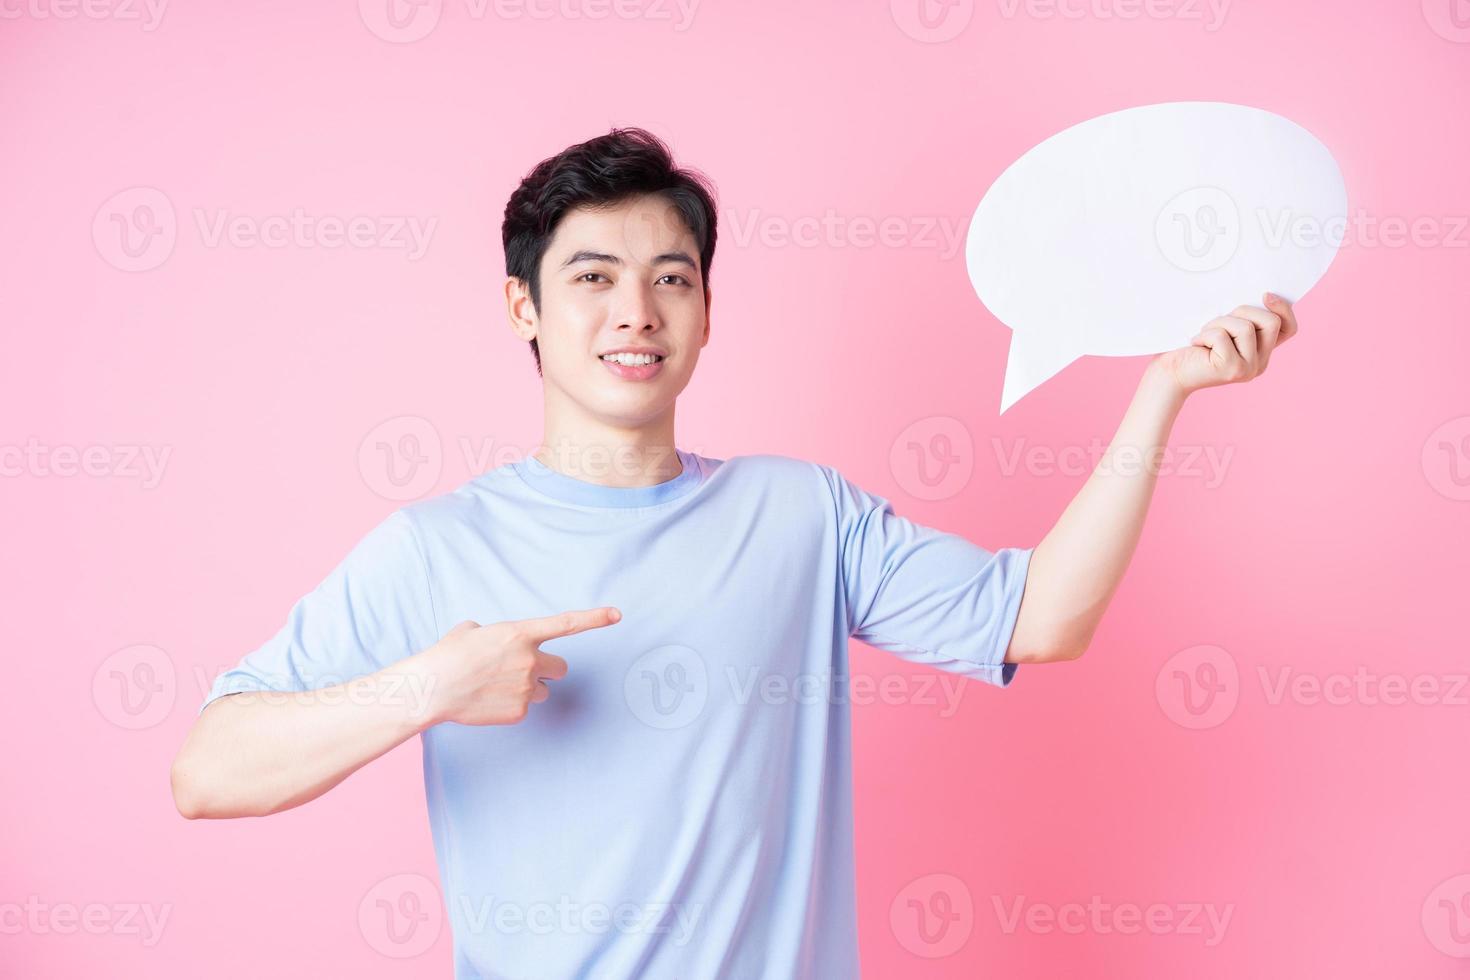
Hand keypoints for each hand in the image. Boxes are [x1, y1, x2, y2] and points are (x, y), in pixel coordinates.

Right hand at [409, 607, 620, 726]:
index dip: (595, 618)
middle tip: (523, 670)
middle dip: (547, 670)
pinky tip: (488, 701)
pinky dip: (510, 705)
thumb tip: (496, 641)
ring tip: (496, 687)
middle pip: (561, 668)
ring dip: (527, 687)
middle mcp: (530, 660)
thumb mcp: (472, 631)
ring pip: (542, 690)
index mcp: (520, 634)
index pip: (567, 624)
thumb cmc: (449, 655)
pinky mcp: (519, 711)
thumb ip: (496, 634)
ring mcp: (526, 687)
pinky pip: (524, 707)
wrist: (433, 688)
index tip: (617, 614)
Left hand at [1150, 292, 1299, 395]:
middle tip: (1218, 321)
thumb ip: (1242, 318)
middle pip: (1271, 322)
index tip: (1265, 295)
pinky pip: (1223, 336)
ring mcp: (1248, 368)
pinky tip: (1196, 344)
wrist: (1169, 373)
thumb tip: (1258, 293)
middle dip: (1243, 311)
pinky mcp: (1233, 369)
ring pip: (1246, 327)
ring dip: (1219, 323)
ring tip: (1203, 334)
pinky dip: (1206, 334)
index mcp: (1261, 351)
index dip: (1283, 309)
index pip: (1288, 328)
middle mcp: (1260, 363)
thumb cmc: (1191, 346)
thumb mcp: (1222, 327)